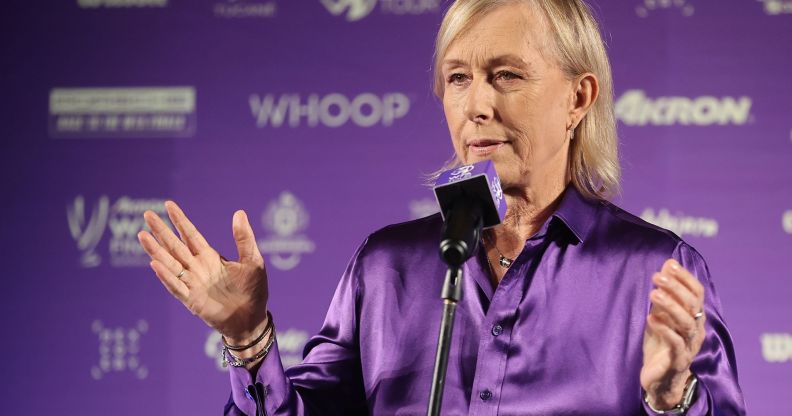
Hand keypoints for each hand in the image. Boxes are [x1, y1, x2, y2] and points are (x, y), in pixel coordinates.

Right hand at [138, 201, 268, 343]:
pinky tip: (155, 264)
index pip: (191, 235)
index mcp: (210, 257)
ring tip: (142, 235)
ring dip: (156, 250)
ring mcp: (192, 283)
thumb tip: (239, 212)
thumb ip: (244, 238)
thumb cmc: (253, 290)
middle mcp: (197, 268)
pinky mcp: (191, 300)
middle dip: (161, 231)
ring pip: (169, 263)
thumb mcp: (253, 260)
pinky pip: (175, 286)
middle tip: (147, 214)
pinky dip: (165, 276)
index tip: (168, 204)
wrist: (252, 319)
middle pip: (175, 246)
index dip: (180, 220)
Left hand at [640, 259, 705, 409]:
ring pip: (687, 323)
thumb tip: (668, 263)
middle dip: (676, 288)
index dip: (685, 278)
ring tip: (653, 294)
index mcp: (695, 317)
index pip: (697, 293)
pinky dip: (664, 329)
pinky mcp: (678, 360)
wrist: (660, 379)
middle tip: (657, 277)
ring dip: (670, 306)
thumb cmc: (661, 344)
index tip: (669, 265)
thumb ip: (666, 292)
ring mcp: (689, 346)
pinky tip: (650, 318)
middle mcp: (696, 330)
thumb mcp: (661, 314)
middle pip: (693, 305)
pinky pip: (675, 343)